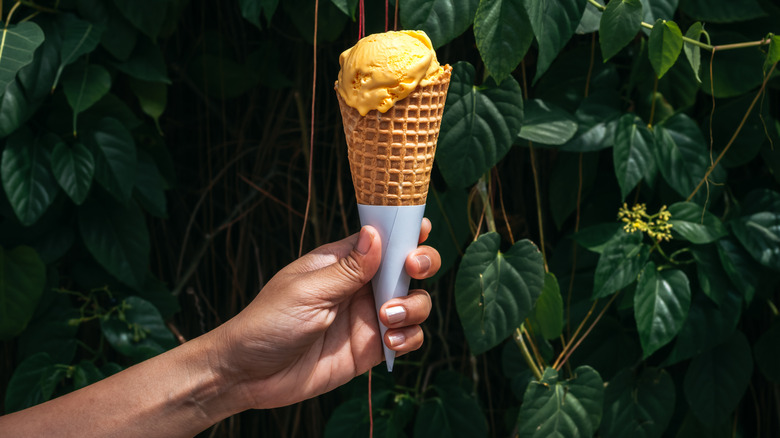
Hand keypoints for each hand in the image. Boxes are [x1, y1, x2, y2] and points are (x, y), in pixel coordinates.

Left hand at [213, 219, 440, 408]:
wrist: (251, 375)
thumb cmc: (268, 323)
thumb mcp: (307, 291)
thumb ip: (348, 268)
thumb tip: (375, 233)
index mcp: (342, 261)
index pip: (382, 237)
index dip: (405, 230)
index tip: (420, 230)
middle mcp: (361, 286)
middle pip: (408, 267)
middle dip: (422, 264)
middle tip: (411, 270)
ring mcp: (369, 316)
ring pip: (416, 301)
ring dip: (413, 306)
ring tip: (386, 317)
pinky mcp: (372, 348)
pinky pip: (408, 337)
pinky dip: (409, 338)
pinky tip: (390, 342)